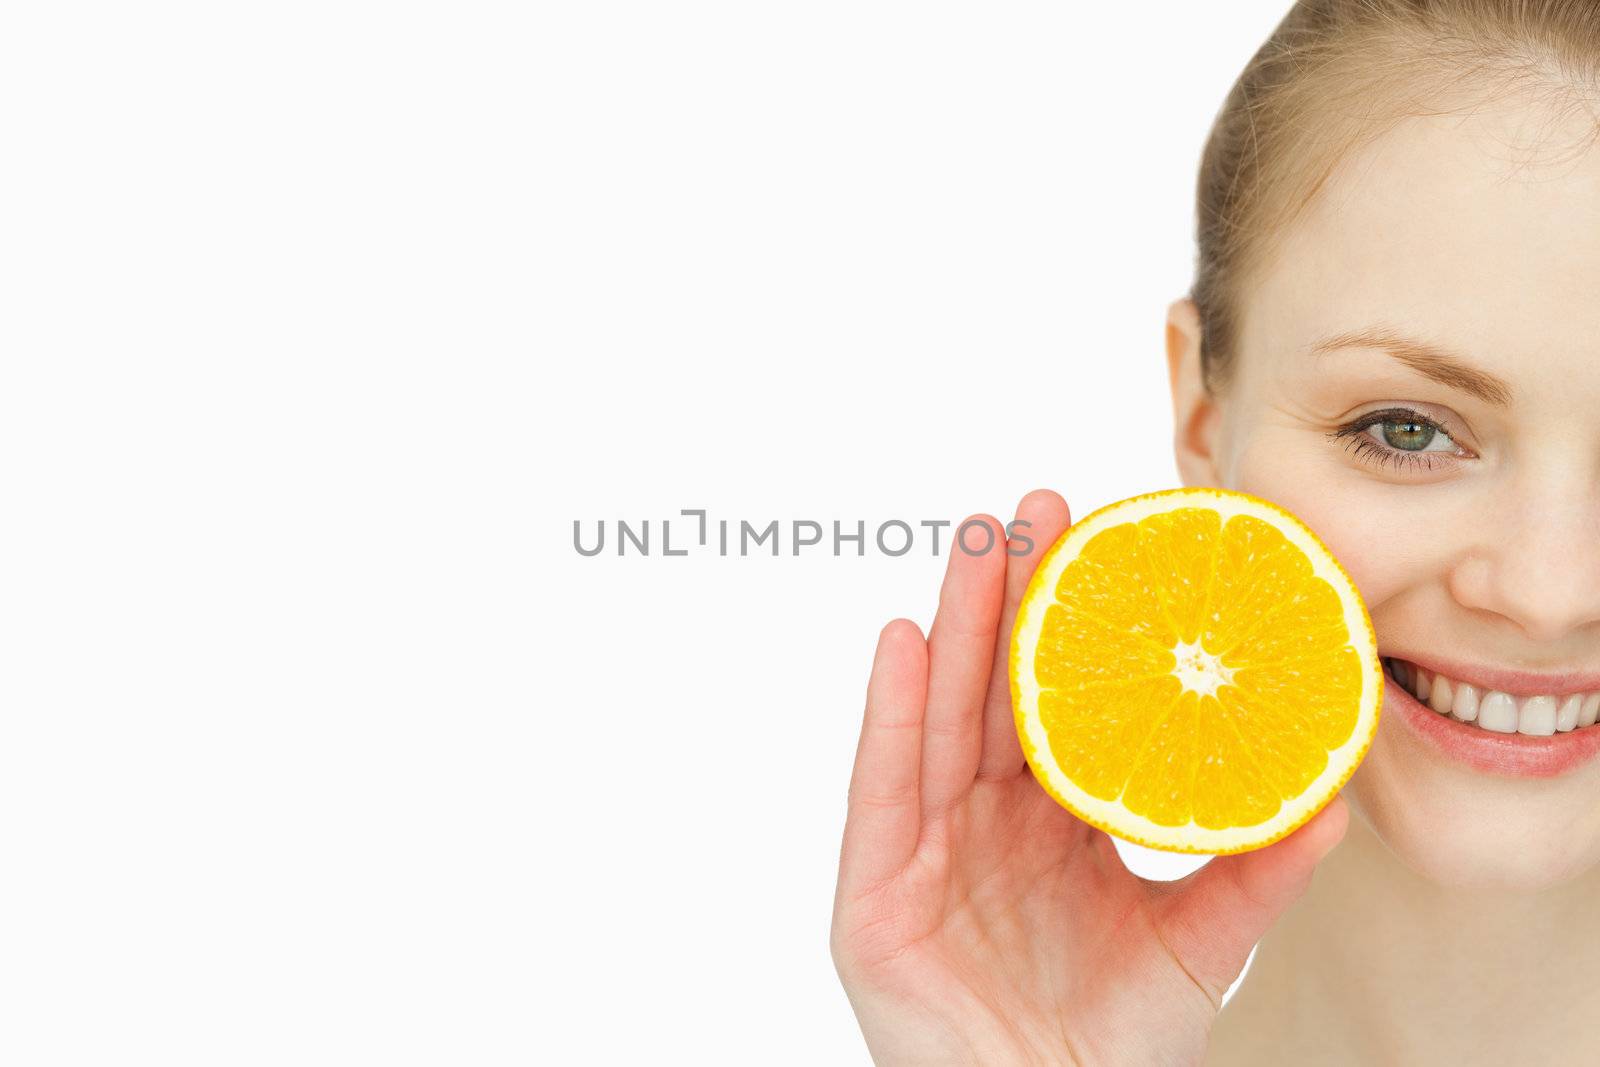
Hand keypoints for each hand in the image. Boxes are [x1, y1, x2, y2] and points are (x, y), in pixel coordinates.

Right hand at [829, 490, 1347, 1065]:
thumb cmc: (1113, 1044)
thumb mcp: (1200, 943)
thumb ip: (1255, 869)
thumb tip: (1333, 797)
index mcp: (1052, 820)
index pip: (1061, 702)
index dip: (1077, 626)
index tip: (1103, 542)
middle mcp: (984, 818)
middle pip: (994, 687)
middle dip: (1010, 596)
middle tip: (1035, 506)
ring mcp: (924, 847)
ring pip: (938, 714)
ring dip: (952, 623)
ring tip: (974, 540)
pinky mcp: (873, 891)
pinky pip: (881, 787)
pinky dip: (887, 712)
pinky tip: (901, 639)